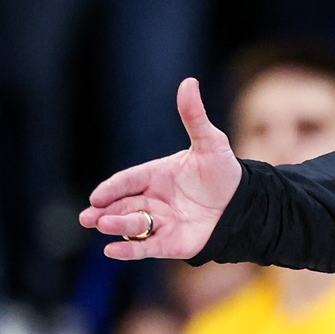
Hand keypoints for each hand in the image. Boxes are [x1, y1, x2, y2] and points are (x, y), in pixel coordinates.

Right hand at [79, 78, 241, 259]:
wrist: (245, 204)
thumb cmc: (224, 172)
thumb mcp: (210, 143)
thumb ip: (194, 116)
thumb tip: (189, 82)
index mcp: (156, 175)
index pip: (128, 180)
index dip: (112, 188)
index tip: (97, 195)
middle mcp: (152, 199)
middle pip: (123, 205)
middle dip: (105, 211)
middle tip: (88, 216)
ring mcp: (159, 222)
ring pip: (132, 225)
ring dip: (117, 226)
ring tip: (104, 225)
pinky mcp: (169, 243)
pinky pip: (145, 247)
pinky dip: (128, 251)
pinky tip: (113, 251)